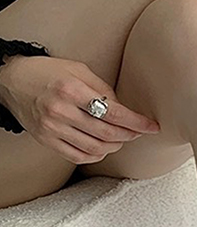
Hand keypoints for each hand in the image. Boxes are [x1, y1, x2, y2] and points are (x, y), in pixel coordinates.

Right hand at [0, 54, 160, 163]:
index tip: (152, 126)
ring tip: (121, 139)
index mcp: (71, 89)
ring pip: (95, 148)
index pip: (113, 112)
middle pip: (107, 134)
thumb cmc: (48, 72)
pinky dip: (96, 155)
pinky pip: (78, 156)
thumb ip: (104, 90)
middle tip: (138, 132)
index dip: (137, 122)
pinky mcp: (46, 140)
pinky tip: (103, 148)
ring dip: (115, 146)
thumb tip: (125, 111)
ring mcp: (51, 128)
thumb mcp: (79, 70)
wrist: (11, 80)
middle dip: (129, 136)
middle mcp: (60, 110)